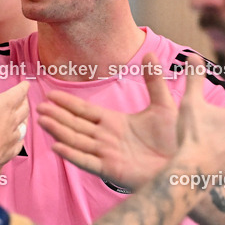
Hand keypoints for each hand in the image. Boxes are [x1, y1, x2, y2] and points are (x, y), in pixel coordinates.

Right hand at [0, 41, 29, 171]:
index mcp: (7, 103)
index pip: (20, 91)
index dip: (23, 85)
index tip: (26, 83)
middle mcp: (14, 118)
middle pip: (25, 108)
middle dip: (25, 103)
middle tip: (25, 100)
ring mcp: (13, 136)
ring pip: (23, 126)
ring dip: (24, 121)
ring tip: (23, 119)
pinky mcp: (9, 151)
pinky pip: (17, 145)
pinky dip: (17, 141)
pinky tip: (15, 141)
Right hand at [38, 53, 176, 189]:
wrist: (186, 164)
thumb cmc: (174, 139)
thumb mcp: (163, 105)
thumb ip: (154, 80)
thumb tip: (150, 53)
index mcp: (114, 123)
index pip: (85, 111)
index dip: (67, 103)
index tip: (50, 94)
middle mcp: (106, 138)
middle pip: (75, 124)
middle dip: (57, 116)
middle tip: (38, 106)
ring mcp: (106, 155)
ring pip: (76, 140)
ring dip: (58, 131)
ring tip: (41, 120)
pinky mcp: (111, 170)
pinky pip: (87, 161)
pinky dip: (72, 155)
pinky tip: (57, 146)